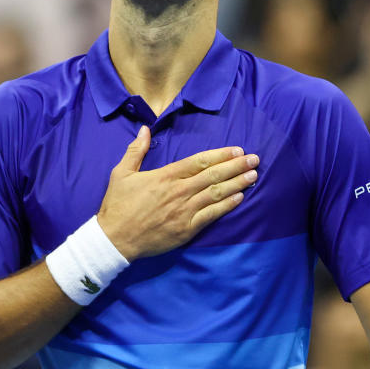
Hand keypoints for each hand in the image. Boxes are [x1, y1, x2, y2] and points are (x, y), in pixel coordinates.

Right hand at [97, 126, 258, 260]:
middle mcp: (179, 191)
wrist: (114, 239)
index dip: (221, 155)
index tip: (237, 150)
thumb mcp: (121, 173)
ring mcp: (184, 211)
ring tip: (254, 175)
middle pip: (213, 175)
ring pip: (216, 194)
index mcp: (166, 176)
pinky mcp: (186, 229)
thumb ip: (136, 150)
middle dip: (236, 166)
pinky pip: (211, 215)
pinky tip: (240, 198)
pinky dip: (227, 206)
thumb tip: (145, 129)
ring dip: (237, 183)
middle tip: (255, 159)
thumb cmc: (117, 205)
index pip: (199, 161)